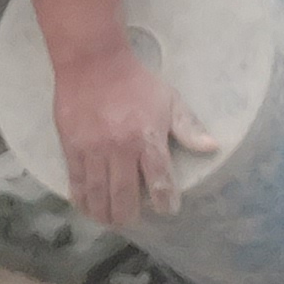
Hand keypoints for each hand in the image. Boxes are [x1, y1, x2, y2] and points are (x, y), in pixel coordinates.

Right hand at [47, 45, 216, 228]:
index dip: (165, 201)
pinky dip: (81, 198)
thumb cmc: (135, 81)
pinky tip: (86, 206)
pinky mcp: (71, 146)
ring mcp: (93, 149)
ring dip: (104, 213)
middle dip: (129, 214)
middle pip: (124, 195)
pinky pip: (76, 181)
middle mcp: (120, 148)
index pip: (160, 180)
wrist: (92, 62)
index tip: (167, 210)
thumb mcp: (169, 100)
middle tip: (130, 221)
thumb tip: (212, 147)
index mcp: (148, 137)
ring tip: (110, 220)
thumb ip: (188, 127)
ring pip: (98, 193)